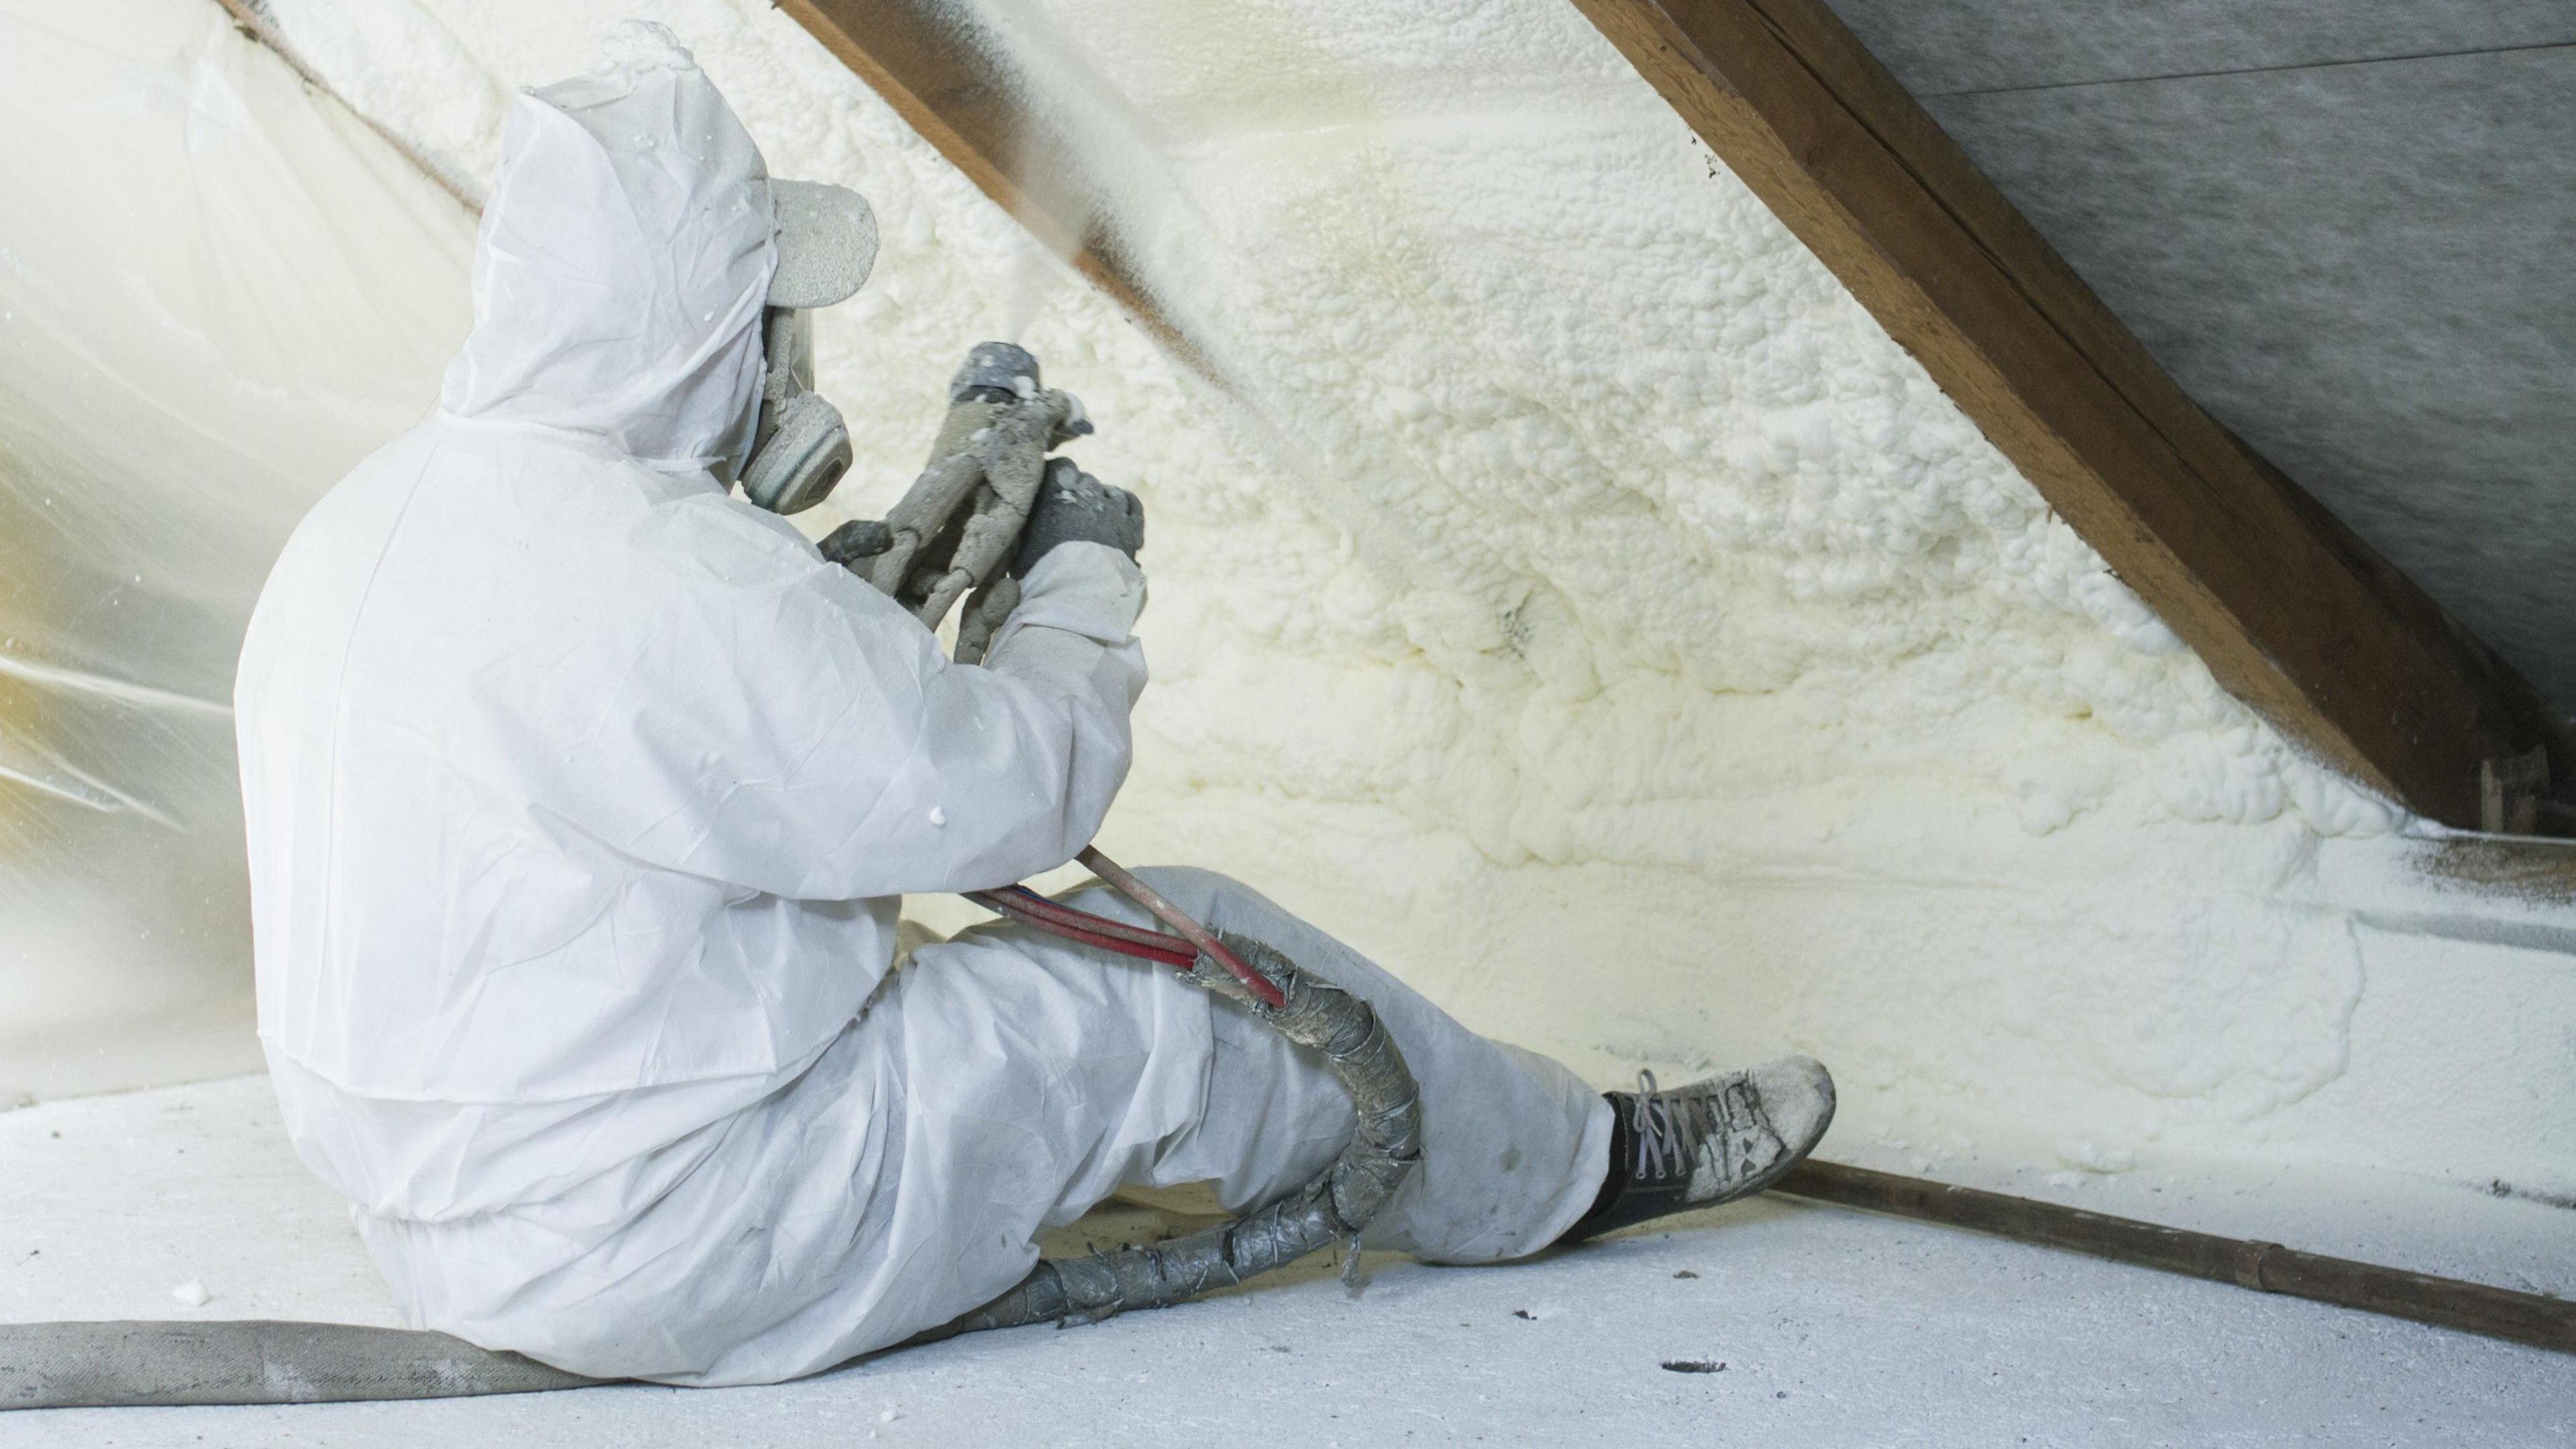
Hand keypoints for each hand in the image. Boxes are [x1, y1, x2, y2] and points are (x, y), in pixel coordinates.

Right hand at [1011, 458, 1143, 575]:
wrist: (1073, 600)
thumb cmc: (1039, 576)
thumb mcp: (1020, 546)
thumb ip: (1027, 524)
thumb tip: (1027, 519)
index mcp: (1056, 491)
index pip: (1061, 465)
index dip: (1057, 478)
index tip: (1053, 490)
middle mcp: (1087, 494)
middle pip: (1086, 480)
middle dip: (1078, 493)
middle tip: (1071, 515)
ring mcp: (1113, 510)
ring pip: (1110, 492)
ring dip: (1102, 501)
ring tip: (1094, 519)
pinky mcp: (1131, 529)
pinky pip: (1133, 505)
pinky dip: (1126, 505)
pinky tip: (1119, 511)